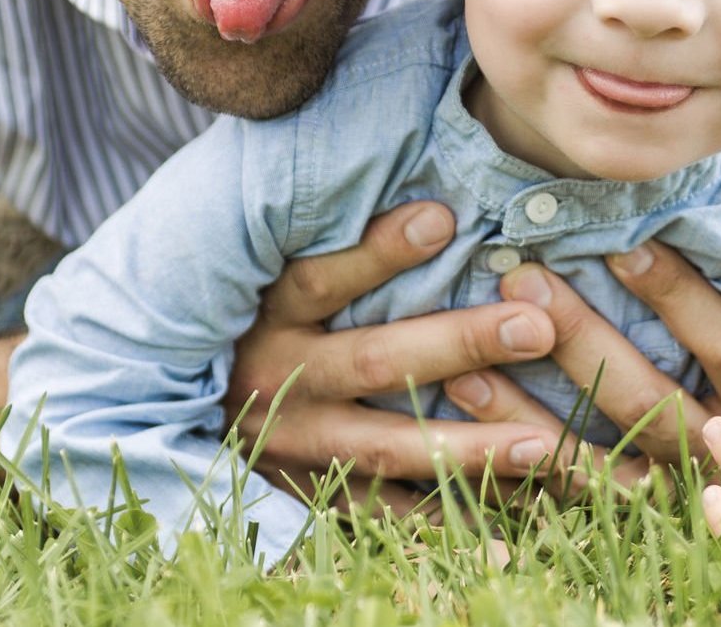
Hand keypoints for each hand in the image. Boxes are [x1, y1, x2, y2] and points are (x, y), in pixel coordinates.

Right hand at [226, 200, 560, 514]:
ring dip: (467, 447)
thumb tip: (422, 194)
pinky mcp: (308, 494)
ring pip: (385, 447)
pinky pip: (382, 513)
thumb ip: (324, 239)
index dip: (378, 251)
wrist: (178, 415)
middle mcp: (278, 381)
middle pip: (374, 360)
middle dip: (459, 344)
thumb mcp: (264, 276)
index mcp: (266, 316)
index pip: (320, 278)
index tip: (445, 217)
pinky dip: (439, 521)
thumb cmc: (250, 322)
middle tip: (536, 327)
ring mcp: (294, 446)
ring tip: (542, 442)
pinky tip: (503, 525)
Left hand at [440, 242, 720, 483]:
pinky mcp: (617, 521)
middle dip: (582, 336)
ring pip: (596, 452)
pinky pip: (558, 495)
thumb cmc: (714, 385)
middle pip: (649, 397)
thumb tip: (643, 216)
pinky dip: (508, 453)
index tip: (623, 245)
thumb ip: (704, 298)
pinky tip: (464, 408)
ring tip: (468, 356)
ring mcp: (664, 495)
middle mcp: (713, 454)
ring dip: (525, 402)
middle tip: (524, 279)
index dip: (680, 297)